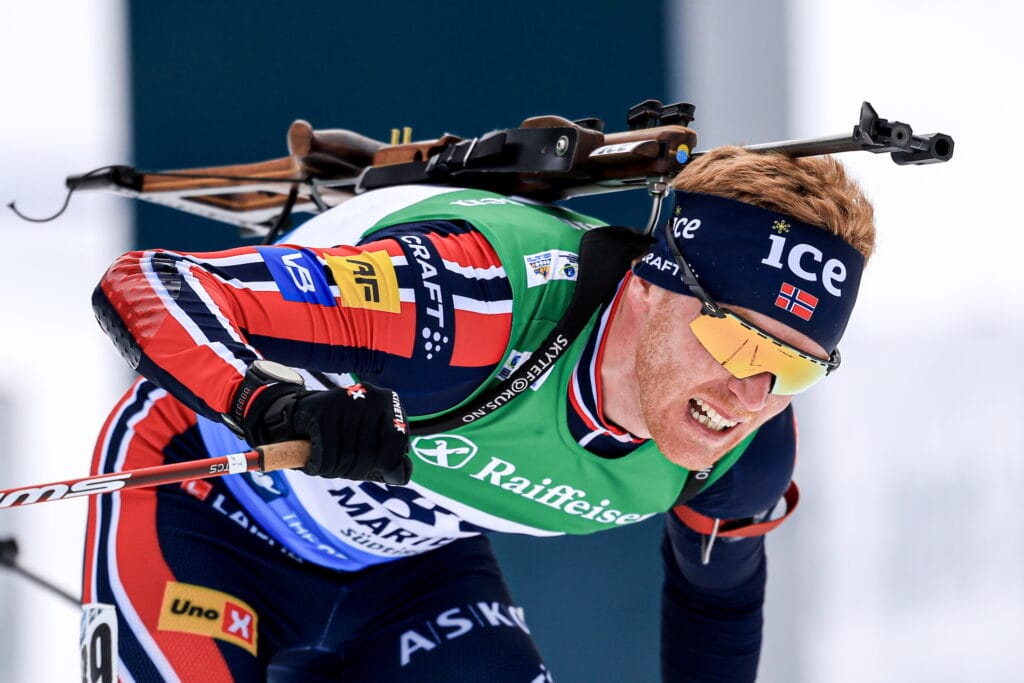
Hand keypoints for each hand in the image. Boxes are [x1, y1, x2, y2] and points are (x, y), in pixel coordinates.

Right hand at [240, 382, 411, 483]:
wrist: (303, 414)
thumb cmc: (345, 434)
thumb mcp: (374, 444)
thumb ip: (392, 460)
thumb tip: (401, 475)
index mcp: (389, 402)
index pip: (398, 442)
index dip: (385, 464)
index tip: (373, 467)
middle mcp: (371, 396)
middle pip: (371, 455)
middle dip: (357, 471)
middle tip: (344, 468)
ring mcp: (347, 401)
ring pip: (347, 457)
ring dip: (336, 471)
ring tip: (330, 463)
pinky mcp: (322, 411)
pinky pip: (325, 456)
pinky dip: (318, 467)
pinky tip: (315, 462)